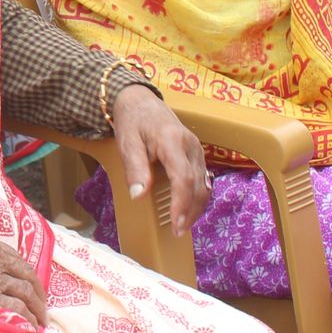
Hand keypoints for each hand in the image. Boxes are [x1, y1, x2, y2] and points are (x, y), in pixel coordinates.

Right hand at [0, 226, 46, 325]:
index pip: (15, 259)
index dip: (25, 274)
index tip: (29, 284)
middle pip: (26, 276)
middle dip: (38, 292)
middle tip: (41, 304)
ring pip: (26, 294)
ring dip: (37, 308)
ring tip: (40, 320)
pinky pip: (17, 310)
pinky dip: (28, 319)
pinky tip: (31, 327)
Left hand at [109, 83, 211, 235]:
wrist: (140, 100)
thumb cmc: (132, 121)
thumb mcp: (127, 142)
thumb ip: (135, 168)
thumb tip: (139, 195)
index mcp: (173, 141)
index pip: (183, 178)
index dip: (181, 204)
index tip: (175, 223)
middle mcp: (191, 146)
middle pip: (198, 185)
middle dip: (190, 212)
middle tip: (177, 231)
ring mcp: (197, 149)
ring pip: (204, 184)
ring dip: (196, 208)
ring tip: (182, 225)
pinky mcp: (197, 153)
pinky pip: (203, 179)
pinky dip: (198, 197)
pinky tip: (187, 209)